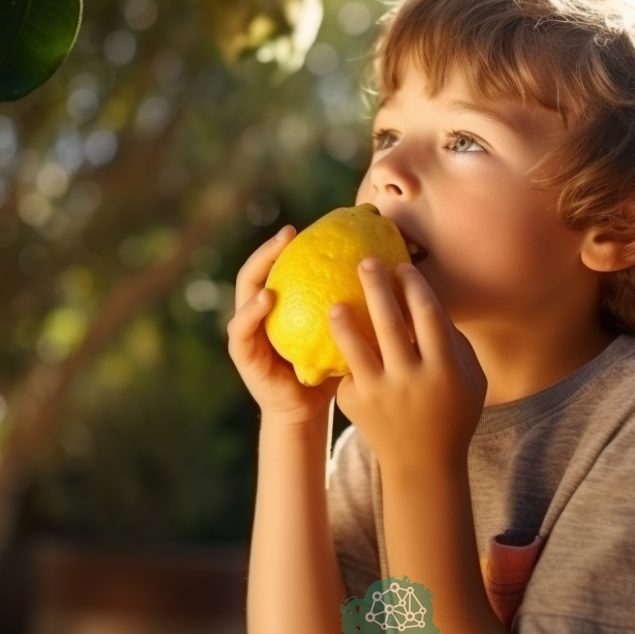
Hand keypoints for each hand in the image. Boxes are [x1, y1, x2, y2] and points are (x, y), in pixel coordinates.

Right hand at [225, 225, 340, 426]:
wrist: (309, 409)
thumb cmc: (332, 368)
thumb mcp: (347, 331)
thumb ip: (356, 303)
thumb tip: (393, 267)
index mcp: (283, 302)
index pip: (283, 265)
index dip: (294, 244)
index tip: (313, 224)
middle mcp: (260, 311)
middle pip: (258, 271)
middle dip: (270, 249)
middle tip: (288, 233)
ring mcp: (248, 330)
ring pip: (244, 294)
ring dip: (257, 273)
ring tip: (276, 258)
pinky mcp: (243, 353)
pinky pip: (241, 329)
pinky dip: (251, 312)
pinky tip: (267, 299)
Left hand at [329, 259, 486, 474]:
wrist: (423, 464)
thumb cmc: (452, 411)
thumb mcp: (470, 377)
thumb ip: (454, 340)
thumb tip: (427, 298)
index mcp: (443, 368)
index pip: (427, 314)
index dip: (414, 285)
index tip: (403, 266)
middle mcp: (411, 379)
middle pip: (389, 321)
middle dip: (376, 285)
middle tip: (365, 261)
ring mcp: (379, 393)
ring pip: (354, 346)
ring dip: (343, 319)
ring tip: (335, 301)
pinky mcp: (355, 405)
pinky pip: (348, 370)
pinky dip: (343, 353)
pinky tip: (337, 338)